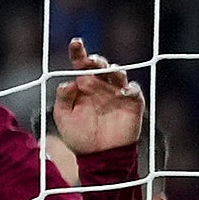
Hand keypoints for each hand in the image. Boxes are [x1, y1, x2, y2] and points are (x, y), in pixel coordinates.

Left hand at [50, 40, 145, 159]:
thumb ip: (63, 99)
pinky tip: (123, 92)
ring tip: (106, 71)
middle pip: (101, 65)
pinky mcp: (133, 104)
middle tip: (90, 61)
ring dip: (113, 70)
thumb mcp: (63, 117)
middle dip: (96, 59)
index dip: (79, 52)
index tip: (76, 43)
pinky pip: (135, 90)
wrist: (98, 156)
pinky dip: (131, 88)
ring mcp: (117, 93)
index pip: (81, 64)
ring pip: (119, 73)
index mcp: (84, 84)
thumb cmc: (79, 135)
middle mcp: (101, 85)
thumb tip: (67, 83)